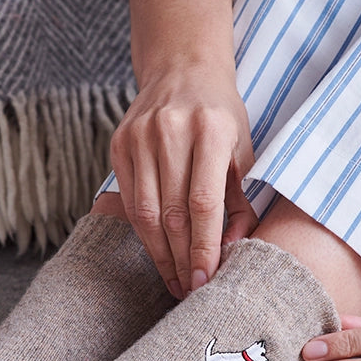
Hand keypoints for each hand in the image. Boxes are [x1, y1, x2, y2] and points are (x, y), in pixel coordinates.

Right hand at [109, 63, 257, 297]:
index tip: (206, 279)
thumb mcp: (242, 150)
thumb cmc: (220, 115)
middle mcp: (171, 131)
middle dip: (181, 258)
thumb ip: (241, 199)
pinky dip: (143, 232)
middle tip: (191, 291)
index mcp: (210, 130)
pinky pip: (130, 200)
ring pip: (146, 212)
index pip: (204, 203)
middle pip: (172, 212)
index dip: (204, 247)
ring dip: (160, 253)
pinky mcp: (119, 144)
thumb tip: (234, 248)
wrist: (181, 69)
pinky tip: (157, 252)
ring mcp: (139, 137)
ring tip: (174, 280)